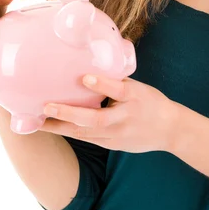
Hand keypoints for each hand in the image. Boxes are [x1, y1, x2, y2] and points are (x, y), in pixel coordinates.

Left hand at [39, 74, 177, 153]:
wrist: (170, 131)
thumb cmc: (152, 103)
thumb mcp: (139, 88)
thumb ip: (116, 80)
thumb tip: (92, 64)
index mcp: (134, 98)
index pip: (118, 90)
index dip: (102, 84)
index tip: (85, 78)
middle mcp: (124, 119)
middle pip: (94, 119)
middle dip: (68, 113)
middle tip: (46, 106)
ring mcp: (116, 135)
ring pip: (85, 133)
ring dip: (61, 127)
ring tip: (38, 121)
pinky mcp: (111, 145)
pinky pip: (86, 138)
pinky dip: (69, 132)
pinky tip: (53, 127)